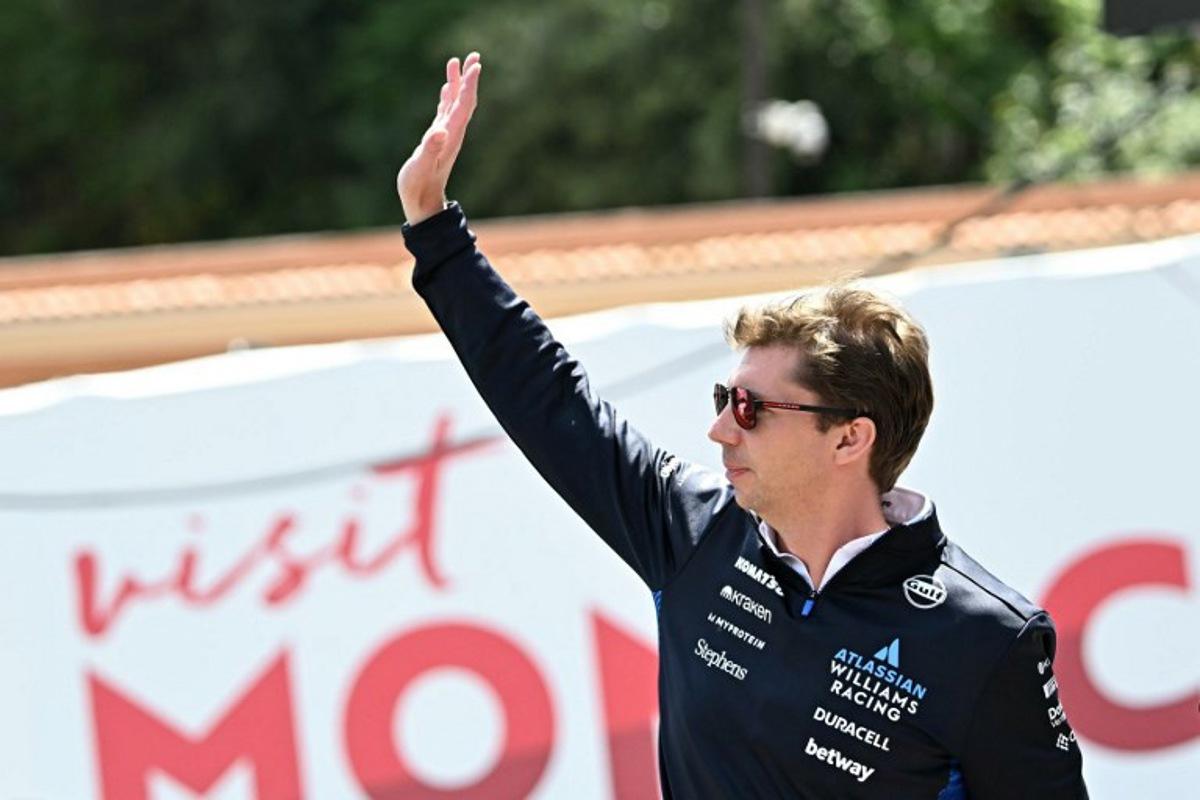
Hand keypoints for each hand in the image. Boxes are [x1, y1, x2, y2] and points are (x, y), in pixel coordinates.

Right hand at [397, 52, 482, 224]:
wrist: (422, 204)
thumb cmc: (418, 188)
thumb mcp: (420, 168)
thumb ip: (429, 149)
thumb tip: (439, 130)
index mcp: (450, 137)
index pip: (464, 105)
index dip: (469, 85)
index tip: (475, 66)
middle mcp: (451, 134)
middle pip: (464, 100)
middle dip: (469, 78)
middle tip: (473, 56)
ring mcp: (445, 136)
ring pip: (455, 104)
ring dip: (458, 83)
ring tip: (456, 62)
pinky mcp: (437, 139)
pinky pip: (445, 112)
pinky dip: (447, 97)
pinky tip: (446, 88)